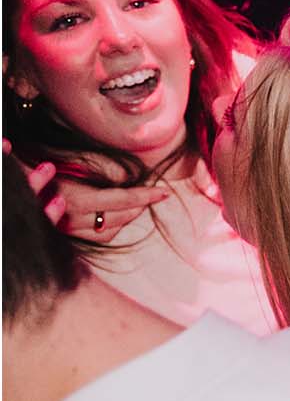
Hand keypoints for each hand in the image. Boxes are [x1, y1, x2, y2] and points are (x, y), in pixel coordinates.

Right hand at [2, 141, 163, 241]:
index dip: (145, 197)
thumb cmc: (30, 170)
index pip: (121, 200)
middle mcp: (73, 218)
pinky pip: (97, 237)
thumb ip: (87, 168)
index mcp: (75, 198)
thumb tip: (119, 174)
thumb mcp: (55, 163)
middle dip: (138, 206)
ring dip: (127, 218)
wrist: (11, 192)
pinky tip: (117, 218)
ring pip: (110, 229)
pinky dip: (111, 228)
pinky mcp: (64, 238)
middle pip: (119, 216)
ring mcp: (67, 230)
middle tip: (152, 196)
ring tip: (138, 205)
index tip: (163, 192)